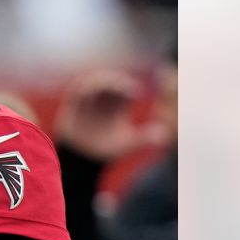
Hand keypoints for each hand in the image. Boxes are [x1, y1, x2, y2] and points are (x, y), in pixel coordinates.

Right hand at [54, 70, 168, 161]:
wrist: (82, 158)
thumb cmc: (106, 149)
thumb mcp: (126, 144)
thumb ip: (143, 139)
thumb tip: (165, 135)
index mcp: (119, 103)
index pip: (124, 87)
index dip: (129, 86)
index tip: (136, 93)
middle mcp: (104, 98)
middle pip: (110, 80)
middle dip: (117, 81)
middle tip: (125, 87)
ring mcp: (88, 99)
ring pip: (94, 81)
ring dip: (101, 81)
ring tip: (109, 86)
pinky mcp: (73, 103)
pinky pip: (77, 90)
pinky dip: (84, 88)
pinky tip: (90, 92)